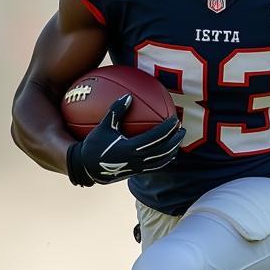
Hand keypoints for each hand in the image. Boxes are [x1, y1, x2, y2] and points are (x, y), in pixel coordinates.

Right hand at [67, 94, 184, 185]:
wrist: (87, 168)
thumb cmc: (93, 145)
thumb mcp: (103, 126)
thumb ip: (116, 111)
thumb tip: (128, 96)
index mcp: (131, 148)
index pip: (156, 138)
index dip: (167, 129)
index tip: (175, 119)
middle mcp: (137, 160)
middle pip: (163, 150)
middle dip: (175, 139)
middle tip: (182, 128)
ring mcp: (138, 168)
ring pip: (162, 160)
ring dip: (173, 150)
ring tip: (178, 140)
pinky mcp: (137, 173)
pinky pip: (155, 166)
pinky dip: (164, 159)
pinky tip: (168, 153)